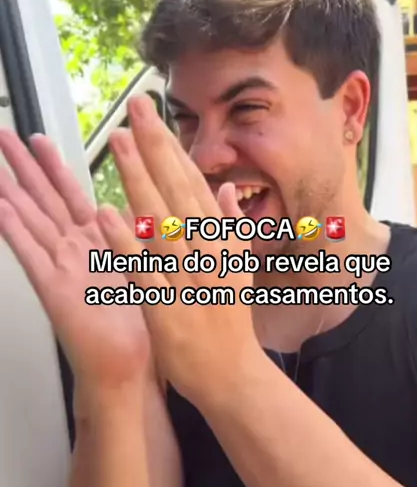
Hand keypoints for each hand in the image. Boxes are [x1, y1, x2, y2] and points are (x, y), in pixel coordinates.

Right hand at [0, 130, 151, 394]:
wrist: (129, 367)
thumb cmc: (136, 326)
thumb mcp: (141, 268)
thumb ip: (133, 237)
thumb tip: (134, 209)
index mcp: (96, 243)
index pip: (70, 194)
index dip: (53, 166)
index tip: (39, 139)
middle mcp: (73, 251)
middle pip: (43, 199)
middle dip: (22, 166)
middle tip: (1, 137)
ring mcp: (60, 268)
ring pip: (32, 220)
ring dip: (10, 191)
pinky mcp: (54, 290)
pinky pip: (32, 255)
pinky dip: (15, 232)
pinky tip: (0, 209)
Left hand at [99, 96, 261, 406]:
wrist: (233, 377)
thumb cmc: (231, 324)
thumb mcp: (239, 270)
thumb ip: (232, 227)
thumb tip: (227, 189)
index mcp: (220, 243)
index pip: (193, 185)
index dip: (171, 148)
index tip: (152, 116)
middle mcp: (206, 254)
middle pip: (176, 192)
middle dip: (154, 148)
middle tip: (134, 110)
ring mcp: (187, 279)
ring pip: (160, 223)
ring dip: (138, 180)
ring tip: (118, 144)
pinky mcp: (167, 307)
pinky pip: (143, 271)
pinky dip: (126, 243)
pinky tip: (107, 215)